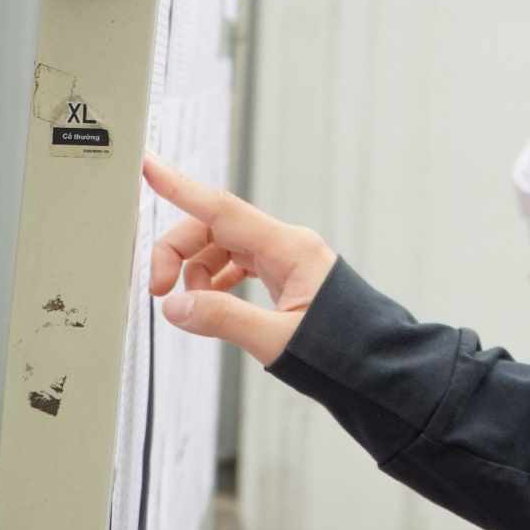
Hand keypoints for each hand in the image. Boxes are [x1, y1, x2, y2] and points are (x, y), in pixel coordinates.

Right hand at [143, 154, 337, 366]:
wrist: (380, 365)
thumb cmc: (342, 351)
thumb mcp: (277, 339)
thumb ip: (223, 319)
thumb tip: (175, 306)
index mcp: (289, 248)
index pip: (222, 208)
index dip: (180, 187)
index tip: (149, 164)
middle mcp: (288, 245)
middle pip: (215, 229)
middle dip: (178, 252)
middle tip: (159, 292)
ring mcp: (288, 260)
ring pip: (224, 248)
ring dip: (195, 270)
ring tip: (187, 305)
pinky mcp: (288, 277)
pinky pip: (239, 265)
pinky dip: (215, 281)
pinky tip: (207, 302)